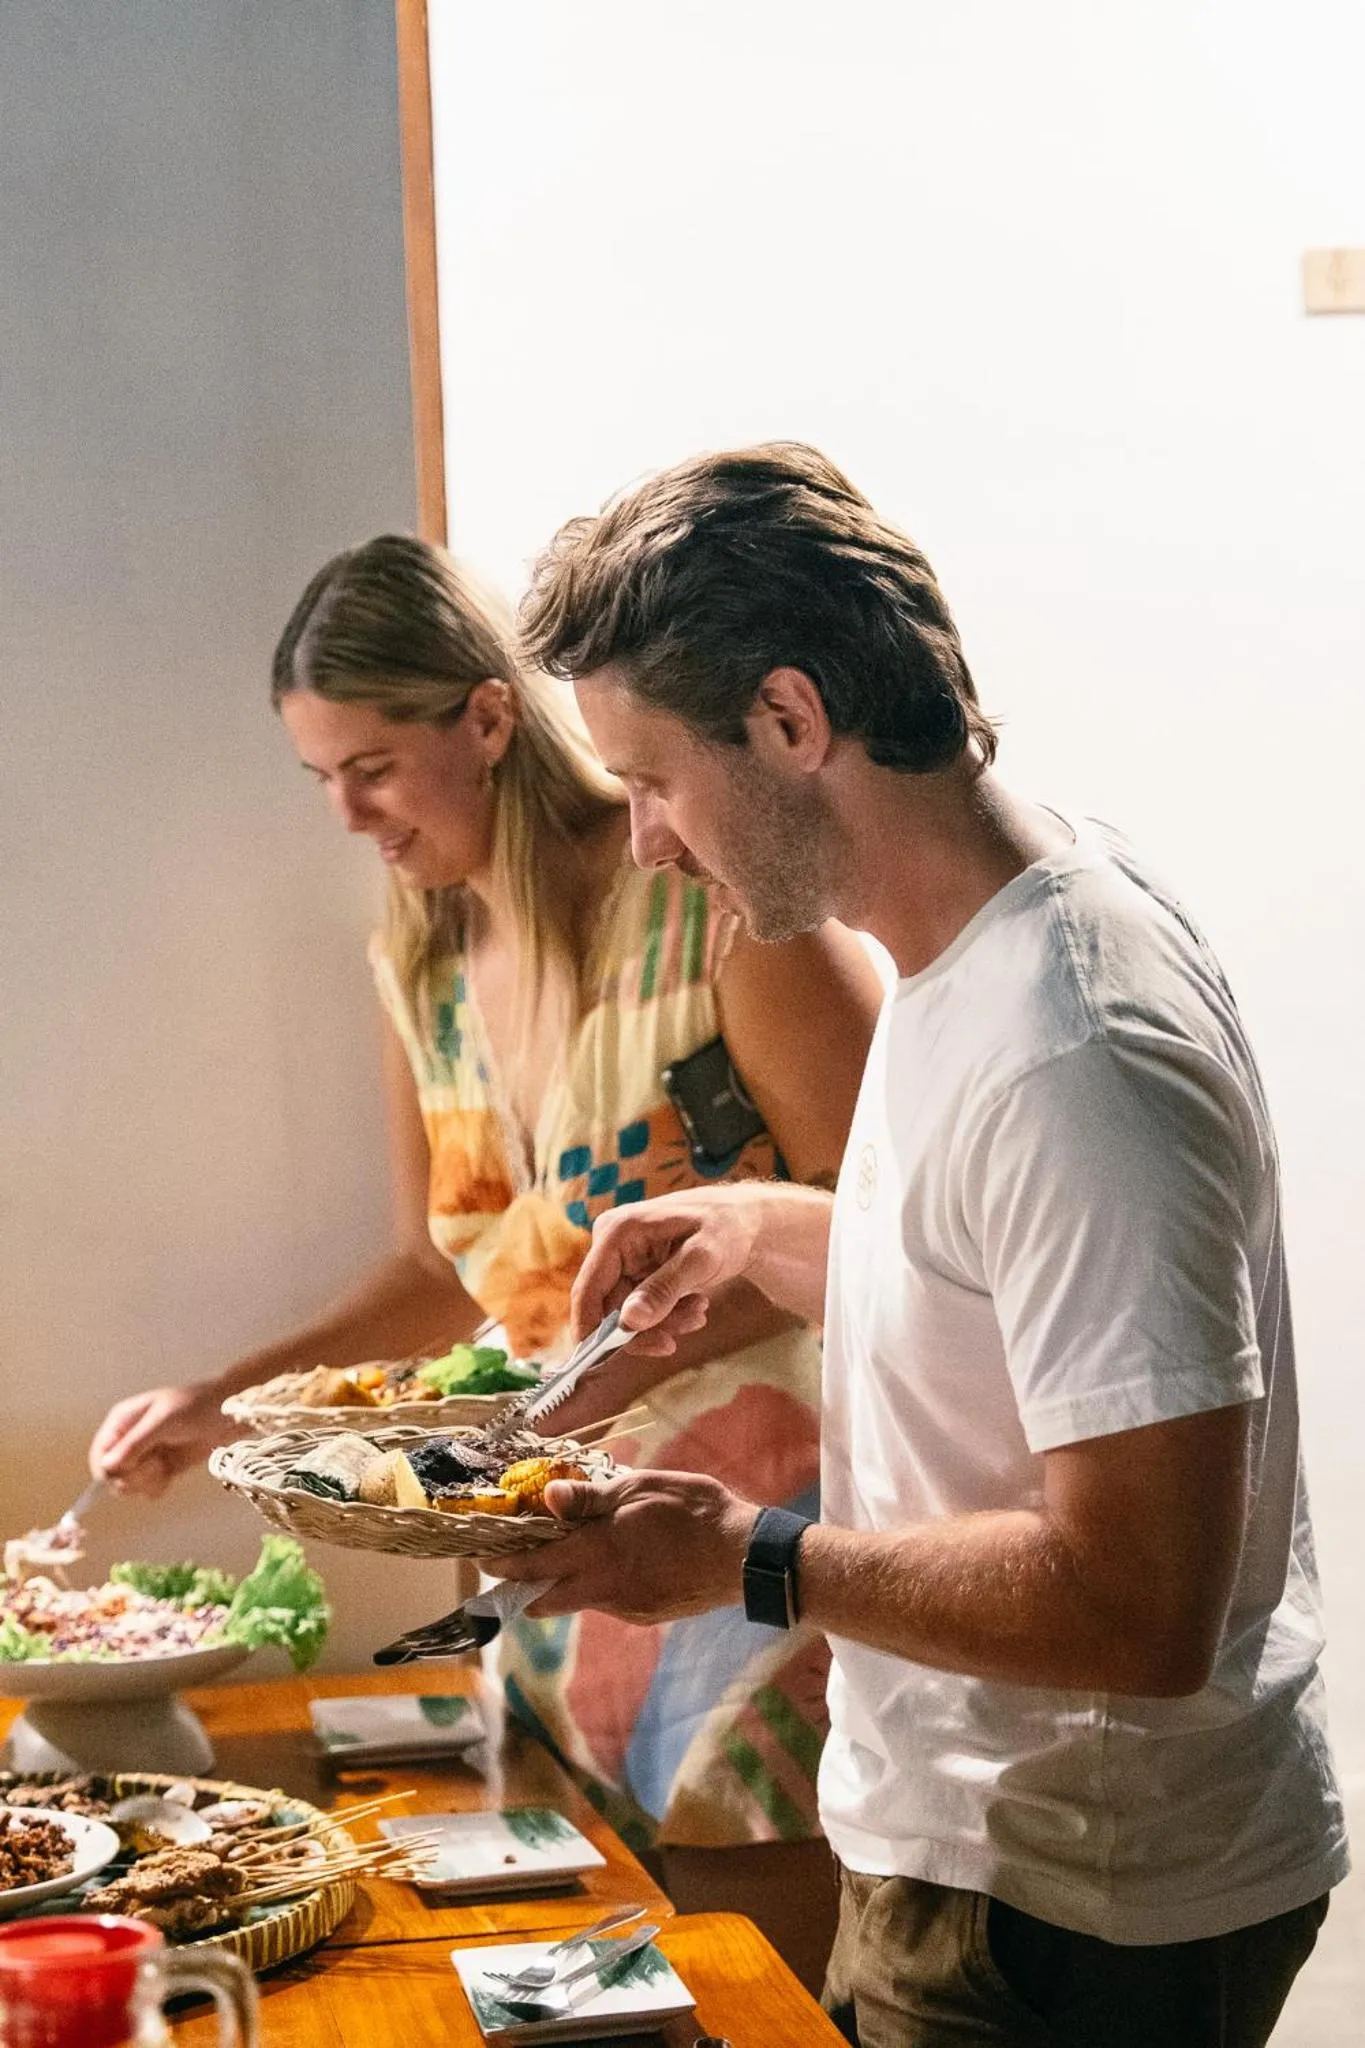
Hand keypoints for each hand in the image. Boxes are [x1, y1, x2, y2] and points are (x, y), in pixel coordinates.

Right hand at [88, 1382, 234, 1497]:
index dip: (109, 1471)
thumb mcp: (165, 1421)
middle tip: (155, 1466)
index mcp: (121, 1421)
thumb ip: (135, 1443)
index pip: (99, 1455)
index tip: (128, 1473)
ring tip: (164, 1468)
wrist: (228, 1415)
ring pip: (127, 1486)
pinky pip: (145, 1490)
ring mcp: (142, 1457)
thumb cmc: (197, 1407)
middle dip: (132, 1477)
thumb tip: (106, 1466)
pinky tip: (169, 1476)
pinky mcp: (158, 1470)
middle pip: (111, 1476)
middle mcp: (127, 1440)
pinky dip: (156, 1488)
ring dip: (145, 1483)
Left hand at [495, 1469, 758, 1622]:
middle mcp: (602, 1587)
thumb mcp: (640, 1488)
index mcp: (597, 1551)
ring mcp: (624, 1606)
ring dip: (564, 1582)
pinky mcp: (645, 1613)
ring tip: (569, 1553)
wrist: (741, 1555)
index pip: (534, 1565)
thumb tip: (548, 1497)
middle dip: (522, 1586)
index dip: (503, 1563)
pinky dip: (599, 1583)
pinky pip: (609, 1600)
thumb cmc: (692, 1511)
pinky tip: (619, 1560)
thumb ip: (591, 1497)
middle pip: (544, 1599)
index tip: (482, 1558)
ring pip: (577, 1598)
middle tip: (510, 1567)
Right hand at [569, 1187, 764, 1353]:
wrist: (746, 1221)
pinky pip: (641, 1309)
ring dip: (663, 1322)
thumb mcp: (700, 1259)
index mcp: (618, 1231)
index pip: (588, 1289)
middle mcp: (613, 1245)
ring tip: (698, 1314)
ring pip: (628, 1313)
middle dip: (644, 1327)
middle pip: (609, 1307)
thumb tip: (629, 1321)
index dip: (589, 1328)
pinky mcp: (638, 1273)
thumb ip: (664, 1290)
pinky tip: (694, 1306)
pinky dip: (667, 1315)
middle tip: (675, 1339)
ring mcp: (625, 1260)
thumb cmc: (726, 1228)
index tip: (600, 1361)